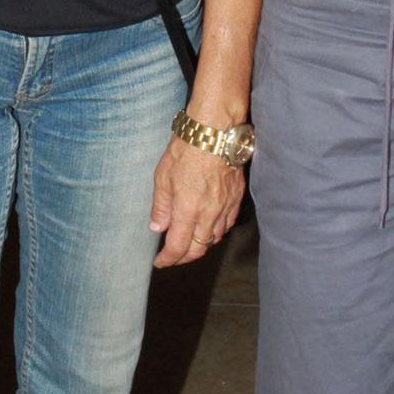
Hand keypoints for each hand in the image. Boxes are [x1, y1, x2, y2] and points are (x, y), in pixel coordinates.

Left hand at [150, 135, 243, 266]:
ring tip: (189, 242)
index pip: (178, 247)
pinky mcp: (236, 198)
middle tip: (173, 256)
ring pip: (214, 238)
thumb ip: (161, 206)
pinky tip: (208, 227)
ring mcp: (225, 207)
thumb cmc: (187, 149)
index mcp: (187, 210)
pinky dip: (216, 231)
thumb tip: (157, 227)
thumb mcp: (163, 177)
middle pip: (199, 249)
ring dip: (201, 245)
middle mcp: (209, 214)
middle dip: (184, 257)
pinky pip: (227, 224)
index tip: (160, 262)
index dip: (168, 259)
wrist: (216, 131)